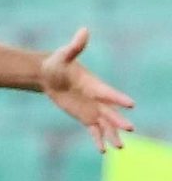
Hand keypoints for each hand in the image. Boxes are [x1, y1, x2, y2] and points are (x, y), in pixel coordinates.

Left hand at [38, 28, 135, 151]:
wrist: (49, 75)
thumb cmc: (57, 63)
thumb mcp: (64, 55)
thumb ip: (75, 46)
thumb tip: (83, 30)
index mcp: (94, 84)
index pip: (108, 93)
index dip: (119, 98)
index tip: (131, 104)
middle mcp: (97, 98)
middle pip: (110, 111)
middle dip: (119, 120)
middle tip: (130, 128)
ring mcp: (92, 108)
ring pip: (105, 124)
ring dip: (112, 135)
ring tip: (120, 147)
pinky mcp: (85, 116)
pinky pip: (93, 130)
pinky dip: (98, 139)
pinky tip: (102, 150)